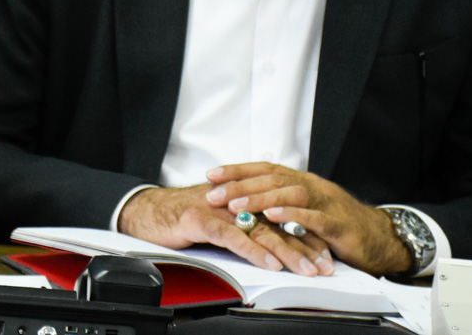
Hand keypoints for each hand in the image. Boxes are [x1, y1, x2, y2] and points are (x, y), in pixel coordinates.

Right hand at [118, 183, 333, 276]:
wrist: (146, 211)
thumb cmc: (182, 218)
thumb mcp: (219, 222)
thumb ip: (243, 229)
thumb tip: (270, 248)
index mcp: (241, 200)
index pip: (280, 217)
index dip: (303, 235)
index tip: (325, 255)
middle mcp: (234, 201)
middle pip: (276, 224)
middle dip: (303, 246)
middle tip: (324, 266)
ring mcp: (218, 209)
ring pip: (260, 230)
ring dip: (287, 252)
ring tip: (306, 269)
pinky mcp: (201, 219)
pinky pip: (233, 237)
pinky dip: (253, 251)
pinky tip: (270, 264)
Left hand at [205, 163, 411, 275]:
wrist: (382, 238)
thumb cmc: (338, 224)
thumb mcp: (307, 209)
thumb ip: (281, 202)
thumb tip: (244, 201)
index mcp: (302, 181)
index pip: (265, 168)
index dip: (237, 170)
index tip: (210, 175)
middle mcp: (312, 186)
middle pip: (272, 178)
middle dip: (240, 185)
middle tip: (213, 194)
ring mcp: (327, 203)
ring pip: (290, 192)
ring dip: (260, 198)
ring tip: (236, 206)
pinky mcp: (339, 224)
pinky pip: (314, 216)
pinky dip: (292, 215)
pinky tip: (273, 216)